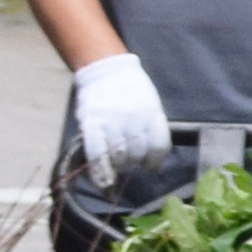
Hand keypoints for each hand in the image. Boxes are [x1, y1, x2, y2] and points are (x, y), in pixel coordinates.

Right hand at [66, 50, 171, 188]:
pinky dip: (101, 172)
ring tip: (119, 165)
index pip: (159, 146)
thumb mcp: (150, 103)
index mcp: (151, 112)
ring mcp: (110, 122)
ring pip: (119, 157)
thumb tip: (154, 160)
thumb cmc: (131, 88)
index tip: (152, 166)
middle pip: (138, 154)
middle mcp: (132, 118)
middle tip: (133, 162)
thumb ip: (152, 128)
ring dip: (120, 167)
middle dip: (137, 163)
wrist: (105, 69)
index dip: (156, 161)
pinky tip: (105, 182)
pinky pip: (96, 154)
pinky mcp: (91, 124)